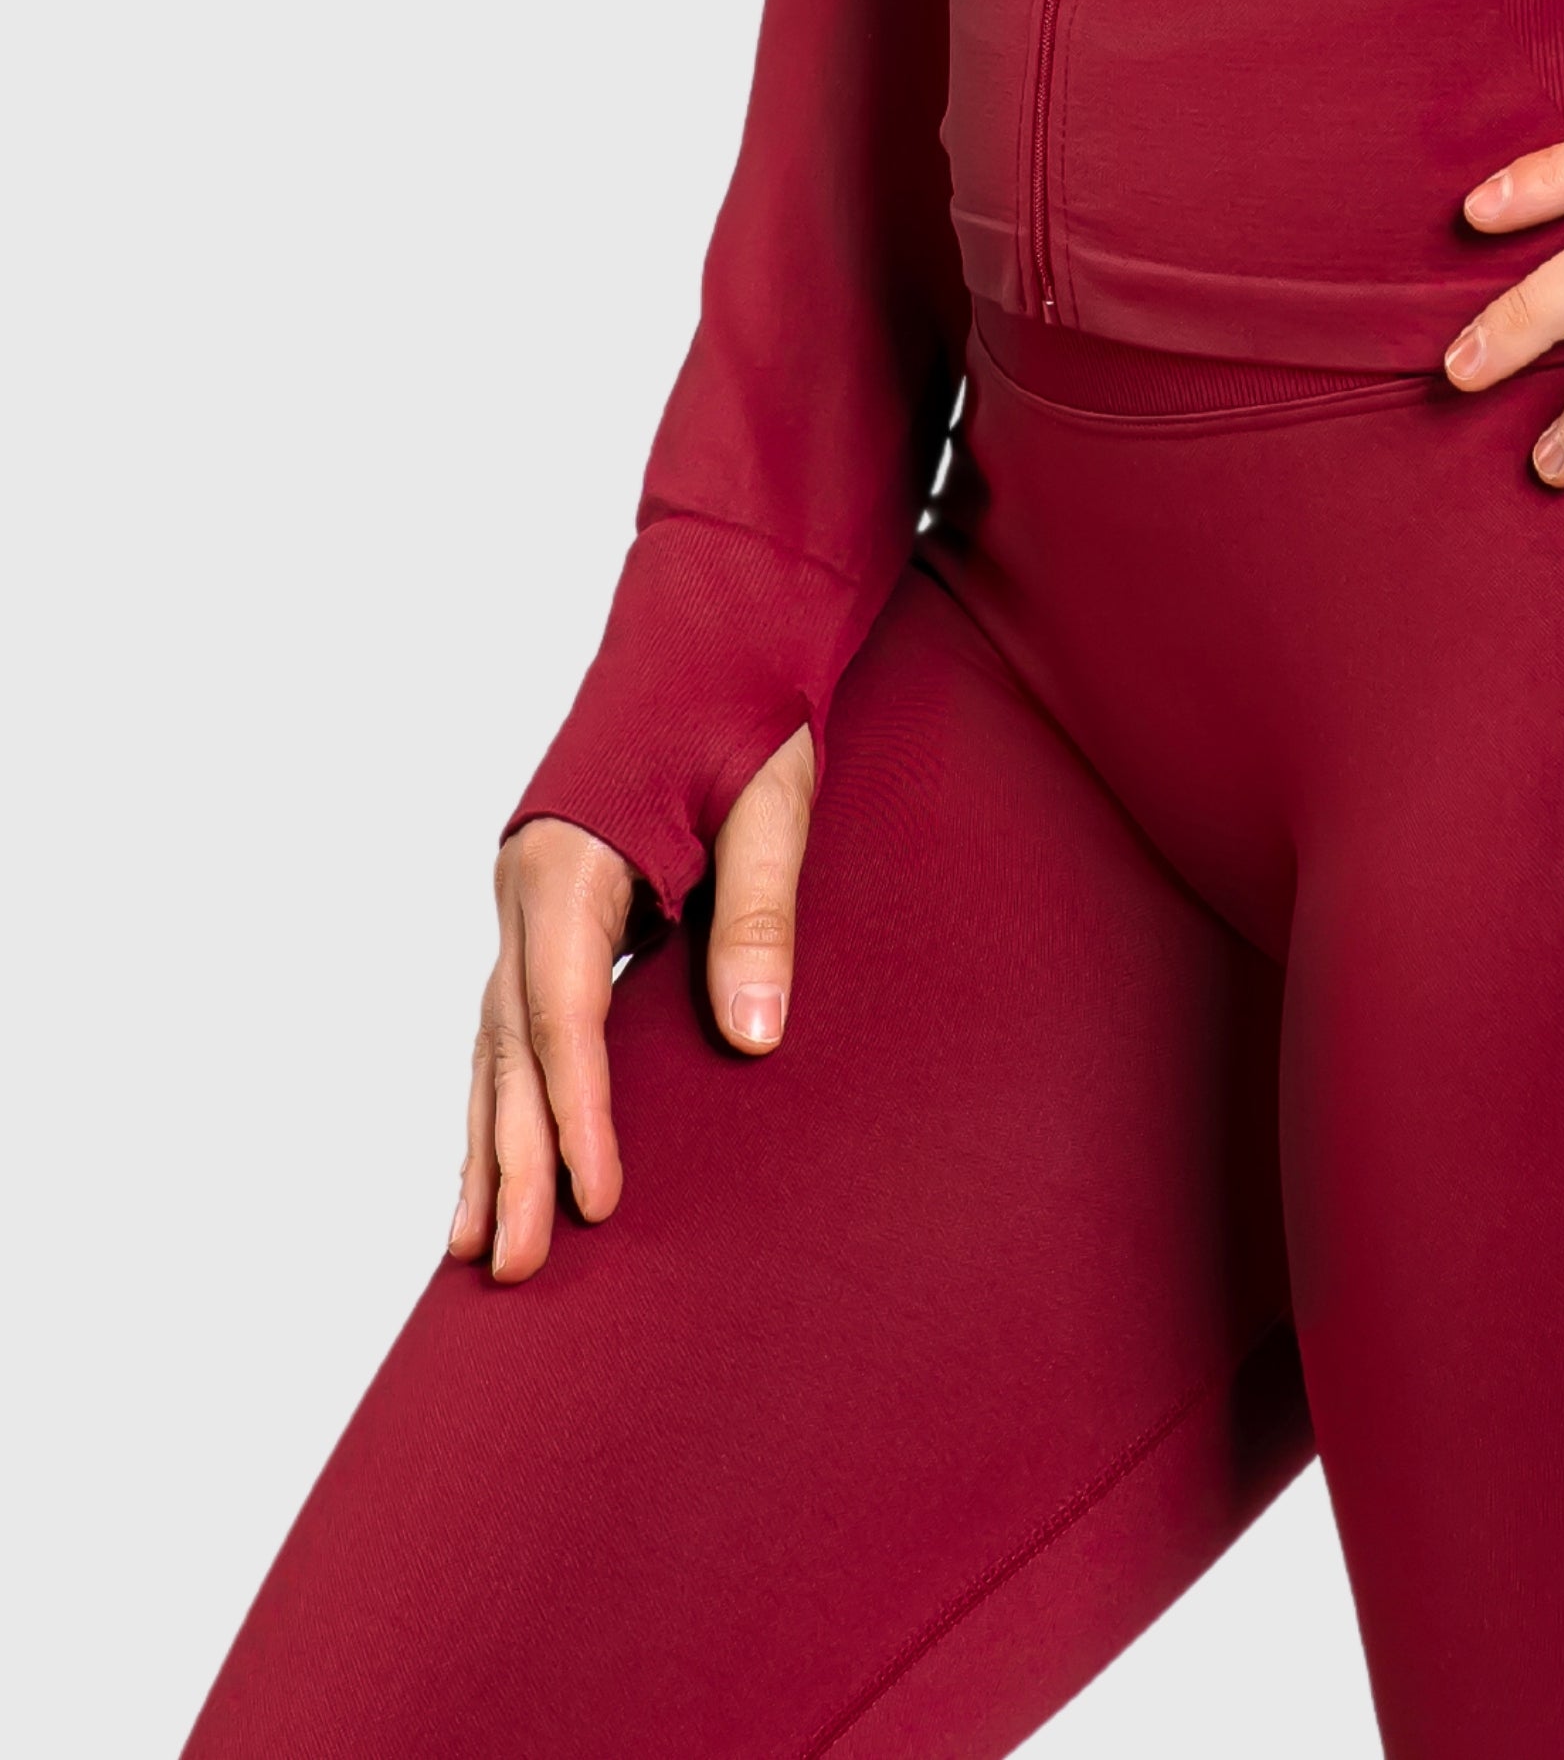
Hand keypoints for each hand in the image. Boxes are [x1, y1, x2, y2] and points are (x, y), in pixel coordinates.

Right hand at [447, 722, 816, 1283]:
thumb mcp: (773, 800)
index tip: (592, 1199)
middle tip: (511, 1266)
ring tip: (471, 1245)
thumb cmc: (751, 702)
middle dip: (509, 1155)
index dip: (577, 1111)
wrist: (719, 616)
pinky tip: (498, 1149)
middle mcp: (529, 881)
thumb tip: (751, 1040)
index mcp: (570, 859)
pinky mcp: (554, 899)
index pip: (563, 1011)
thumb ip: (760, 914)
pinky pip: (517, 1011)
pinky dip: (506, 1085)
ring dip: (488, 1135)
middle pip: (511, 1041)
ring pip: (496, 1035)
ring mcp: (530, 891)